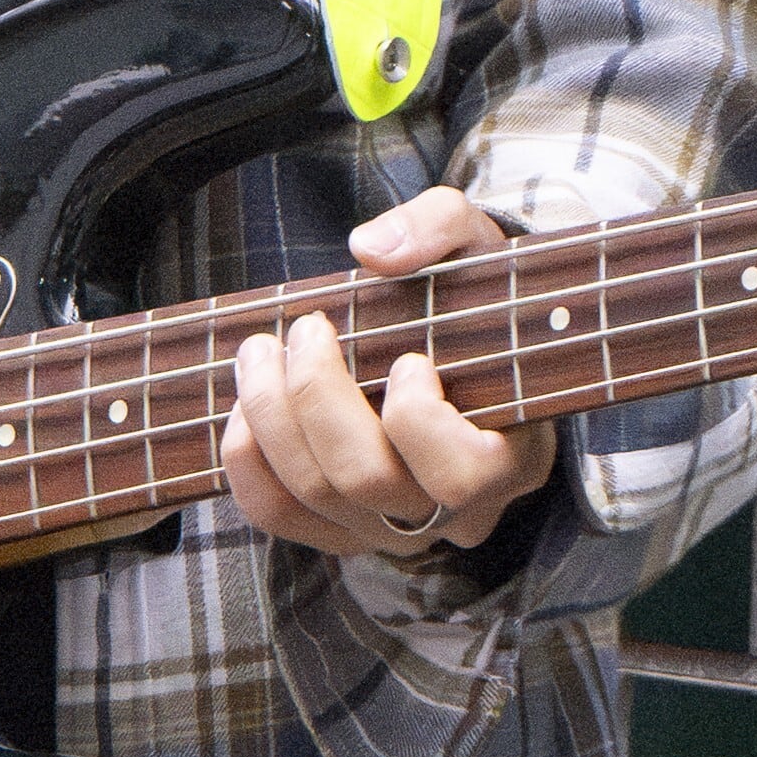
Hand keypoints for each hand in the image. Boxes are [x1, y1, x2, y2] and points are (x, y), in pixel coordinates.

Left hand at [219, 186, 558, 565]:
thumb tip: (370, 250)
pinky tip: (245, 408)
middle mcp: (454, 512)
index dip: (417, 419)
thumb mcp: (475, 243)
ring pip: (316, 497)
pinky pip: (280, 516)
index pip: (460, 475)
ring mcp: (394, 529)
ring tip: (258, 352)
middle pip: (367, 481)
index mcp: (511, 457)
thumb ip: (437, 227)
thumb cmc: (471, 298)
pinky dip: (248, 462)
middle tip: (306, 328)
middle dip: (316, 395)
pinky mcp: (341, 529)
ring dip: (270, 416)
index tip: (407, 358)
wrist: (453, 344)